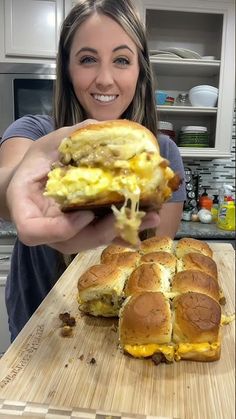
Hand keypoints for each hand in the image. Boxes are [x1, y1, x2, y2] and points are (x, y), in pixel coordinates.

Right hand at [6, 120, 159, 252]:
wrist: (33, 177)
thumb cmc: (36, 162)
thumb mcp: (47, 144)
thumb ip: (69, 138)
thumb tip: (103, 127)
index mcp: (25, 208)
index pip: (32, 231)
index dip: (59, 229)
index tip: (84, 214)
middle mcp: (45, 227)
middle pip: (70, 242)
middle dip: (104, 232)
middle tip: (131, 217)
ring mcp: (64, 233)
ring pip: (90, 241)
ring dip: (122, 231)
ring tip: (150, 217)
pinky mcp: (81, 231)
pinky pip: (100, 235)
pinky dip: (123, 231)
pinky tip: (145, 223)